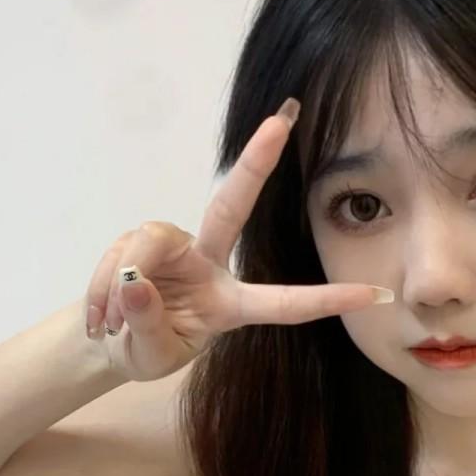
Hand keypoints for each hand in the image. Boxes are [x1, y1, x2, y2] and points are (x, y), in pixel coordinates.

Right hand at [82, 101, 391, 381]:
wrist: (107, 341)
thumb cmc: (145, 349)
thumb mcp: (148, 354)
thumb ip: (147, 324)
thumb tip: (135, 282)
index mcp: (231, 304)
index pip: (285, 303)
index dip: (328, 300)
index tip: (376, 294)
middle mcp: (211, 264)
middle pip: (233, 206)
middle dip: (256, 162)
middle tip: (282, 120)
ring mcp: (176, 246)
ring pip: (148, 243)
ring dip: (119, 286)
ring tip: (108, 324)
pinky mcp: (143, 238)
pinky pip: (120, 252)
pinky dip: (101, 286)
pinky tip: (99, 315)